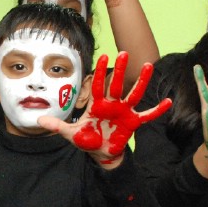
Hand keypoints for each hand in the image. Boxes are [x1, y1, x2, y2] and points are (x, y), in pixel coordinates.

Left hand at [39, 51, 170, 166]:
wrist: (101, 153)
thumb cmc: (87, 139)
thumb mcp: (71, 134)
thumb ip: (57, 127)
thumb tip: (39, 120)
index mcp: (97, 104)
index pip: (98, 84)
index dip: (100, 71)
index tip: (104, 55)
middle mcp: (112, 104)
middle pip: (117, 84)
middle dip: (121, 70)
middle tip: (125, 53)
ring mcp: (124, 112)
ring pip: (134, 93)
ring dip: (142, 81)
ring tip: (149, 66)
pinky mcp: (133, 122)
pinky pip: (147, 115)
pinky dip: (157, 110)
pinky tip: (168, 102)